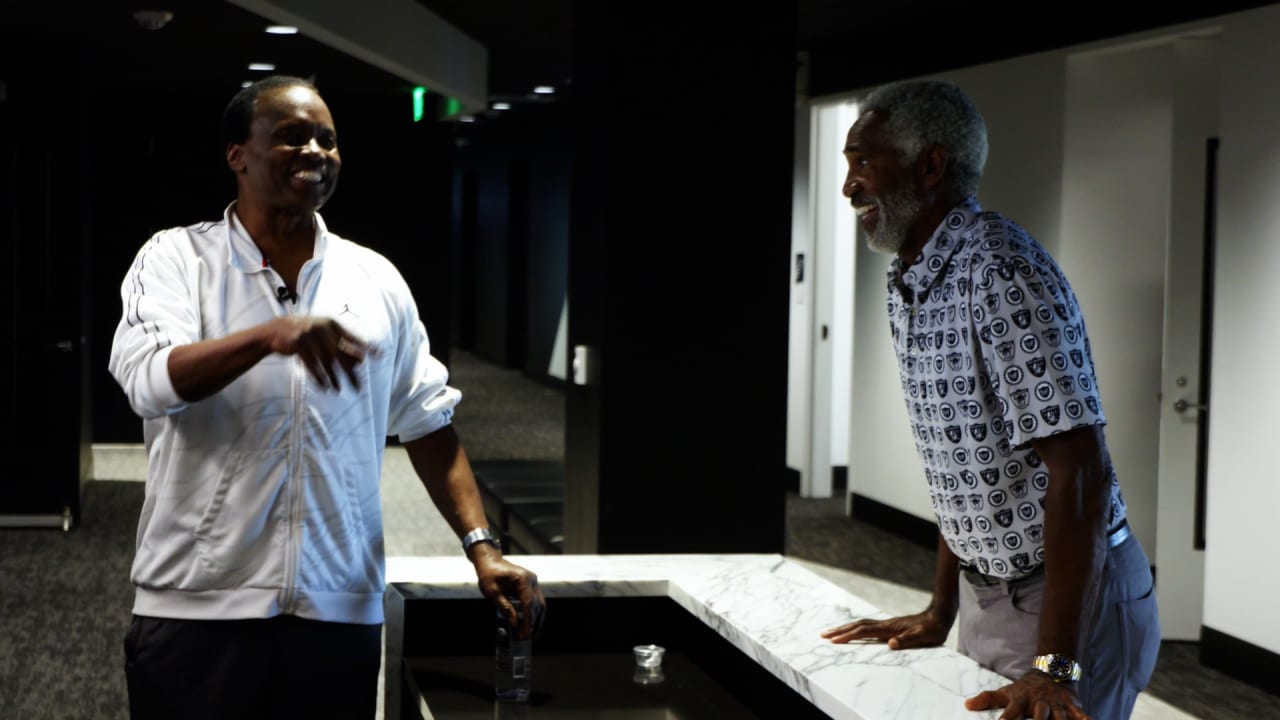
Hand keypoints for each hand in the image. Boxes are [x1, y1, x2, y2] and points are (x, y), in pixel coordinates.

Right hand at [268, 316, 375, 390]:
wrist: (276, 330)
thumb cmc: (305, 334)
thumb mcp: (323, 334)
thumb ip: (340, 344)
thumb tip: (361, 361)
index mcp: (332, 324)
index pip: (353, 338)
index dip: (366, 347)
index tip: (379, 356)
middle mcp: (323, 328)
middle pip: (341, 353)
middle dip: (350, 372)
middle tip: (359, 387)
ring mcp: (310, 335)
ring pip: (326, 361)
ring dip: (334, 378)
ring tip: (339, 390)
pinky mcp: (298, 344)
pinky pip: (312, 364)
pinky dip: (319, 377)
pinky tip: (325, 386)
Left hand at [473, 546, 546, 639]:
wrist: (489, 561)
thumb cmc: (489, 574)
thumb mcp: (492, 593)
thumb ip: (505, 608)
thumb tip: (514, 623)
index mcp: (523, 579)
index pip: (529, 603)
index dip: (527, 621)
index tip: (524, 634)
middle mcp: (532, 580)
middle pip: (537, 605)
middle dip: (533, 623)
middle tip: (527, 637)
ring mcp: (533, 582)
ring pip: (540, 604)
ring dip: (537, 619)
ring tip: (532, 634)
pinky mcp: (531, 586)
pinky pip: (536, 601)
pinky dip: (534, 613)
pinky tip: (531, 624)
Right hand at [820, 609, 951, 649]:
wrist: (938, 616)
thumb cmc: (932, 629)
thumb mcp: (923, 637)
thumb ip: (907, 640)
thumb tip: (890, 644)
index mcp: (889, 628)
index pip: (863, 632)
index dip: (848, 636)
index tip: (834, 640)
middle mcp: (885, 625)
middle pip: (857, 626)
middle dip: (839, 631)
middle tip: (823, 634)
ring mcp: (886, 624)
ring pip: (860, 625)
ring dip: (845, 629)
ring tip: (832, 633)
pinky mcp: (889, 626)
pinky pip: (867, 627)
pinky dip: (855, 629)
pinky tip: (854, 632)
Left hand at [965, 671, 1090, 718]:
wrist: (1050, 672)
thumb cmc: (1024, 689)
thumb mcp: (1006, 692)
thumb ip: (987, 699)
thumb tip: (967, 704)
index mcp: (1022, 700)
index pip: (1012, 711)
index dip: (1008, 719)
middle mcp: (1040, 702)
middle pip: (1040, 714)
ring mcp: (1057, 704)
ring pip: (1060, 716)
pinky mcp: (1072, 706)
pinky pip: (1081, 714)